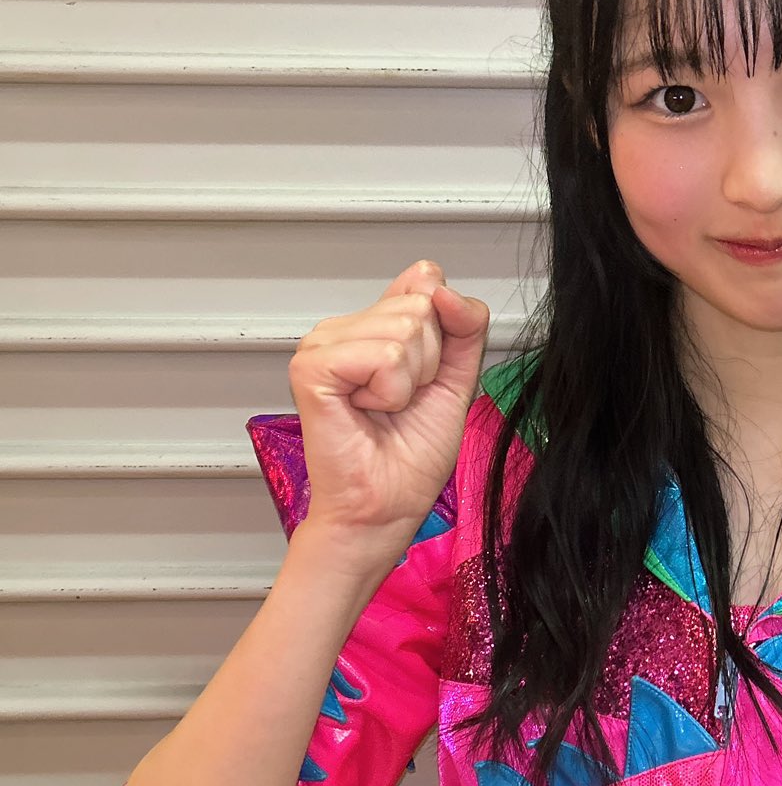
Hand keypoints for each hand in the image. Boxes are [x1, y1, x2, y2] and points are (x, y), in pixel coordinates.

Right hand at [287, 260, 491, 549]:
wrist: (387, 506)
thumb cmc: (410, 456)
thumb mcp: (456, 378)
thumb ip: (465, 326)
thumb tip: (444, 289)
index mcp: (373, 326)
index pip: (426, 280)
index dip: (444, 330)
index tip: (425, 377)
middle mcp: (344, 328)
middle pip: (420, 306)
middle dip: (428, 363)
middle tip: (400, 402)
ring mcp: (322, 344)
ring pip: (404, 329)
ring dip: (409, 382)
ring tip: (383, 409)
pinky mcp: (311, 367)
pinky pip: (382, 356)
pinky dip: (390, 392)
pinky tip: (366, 410)